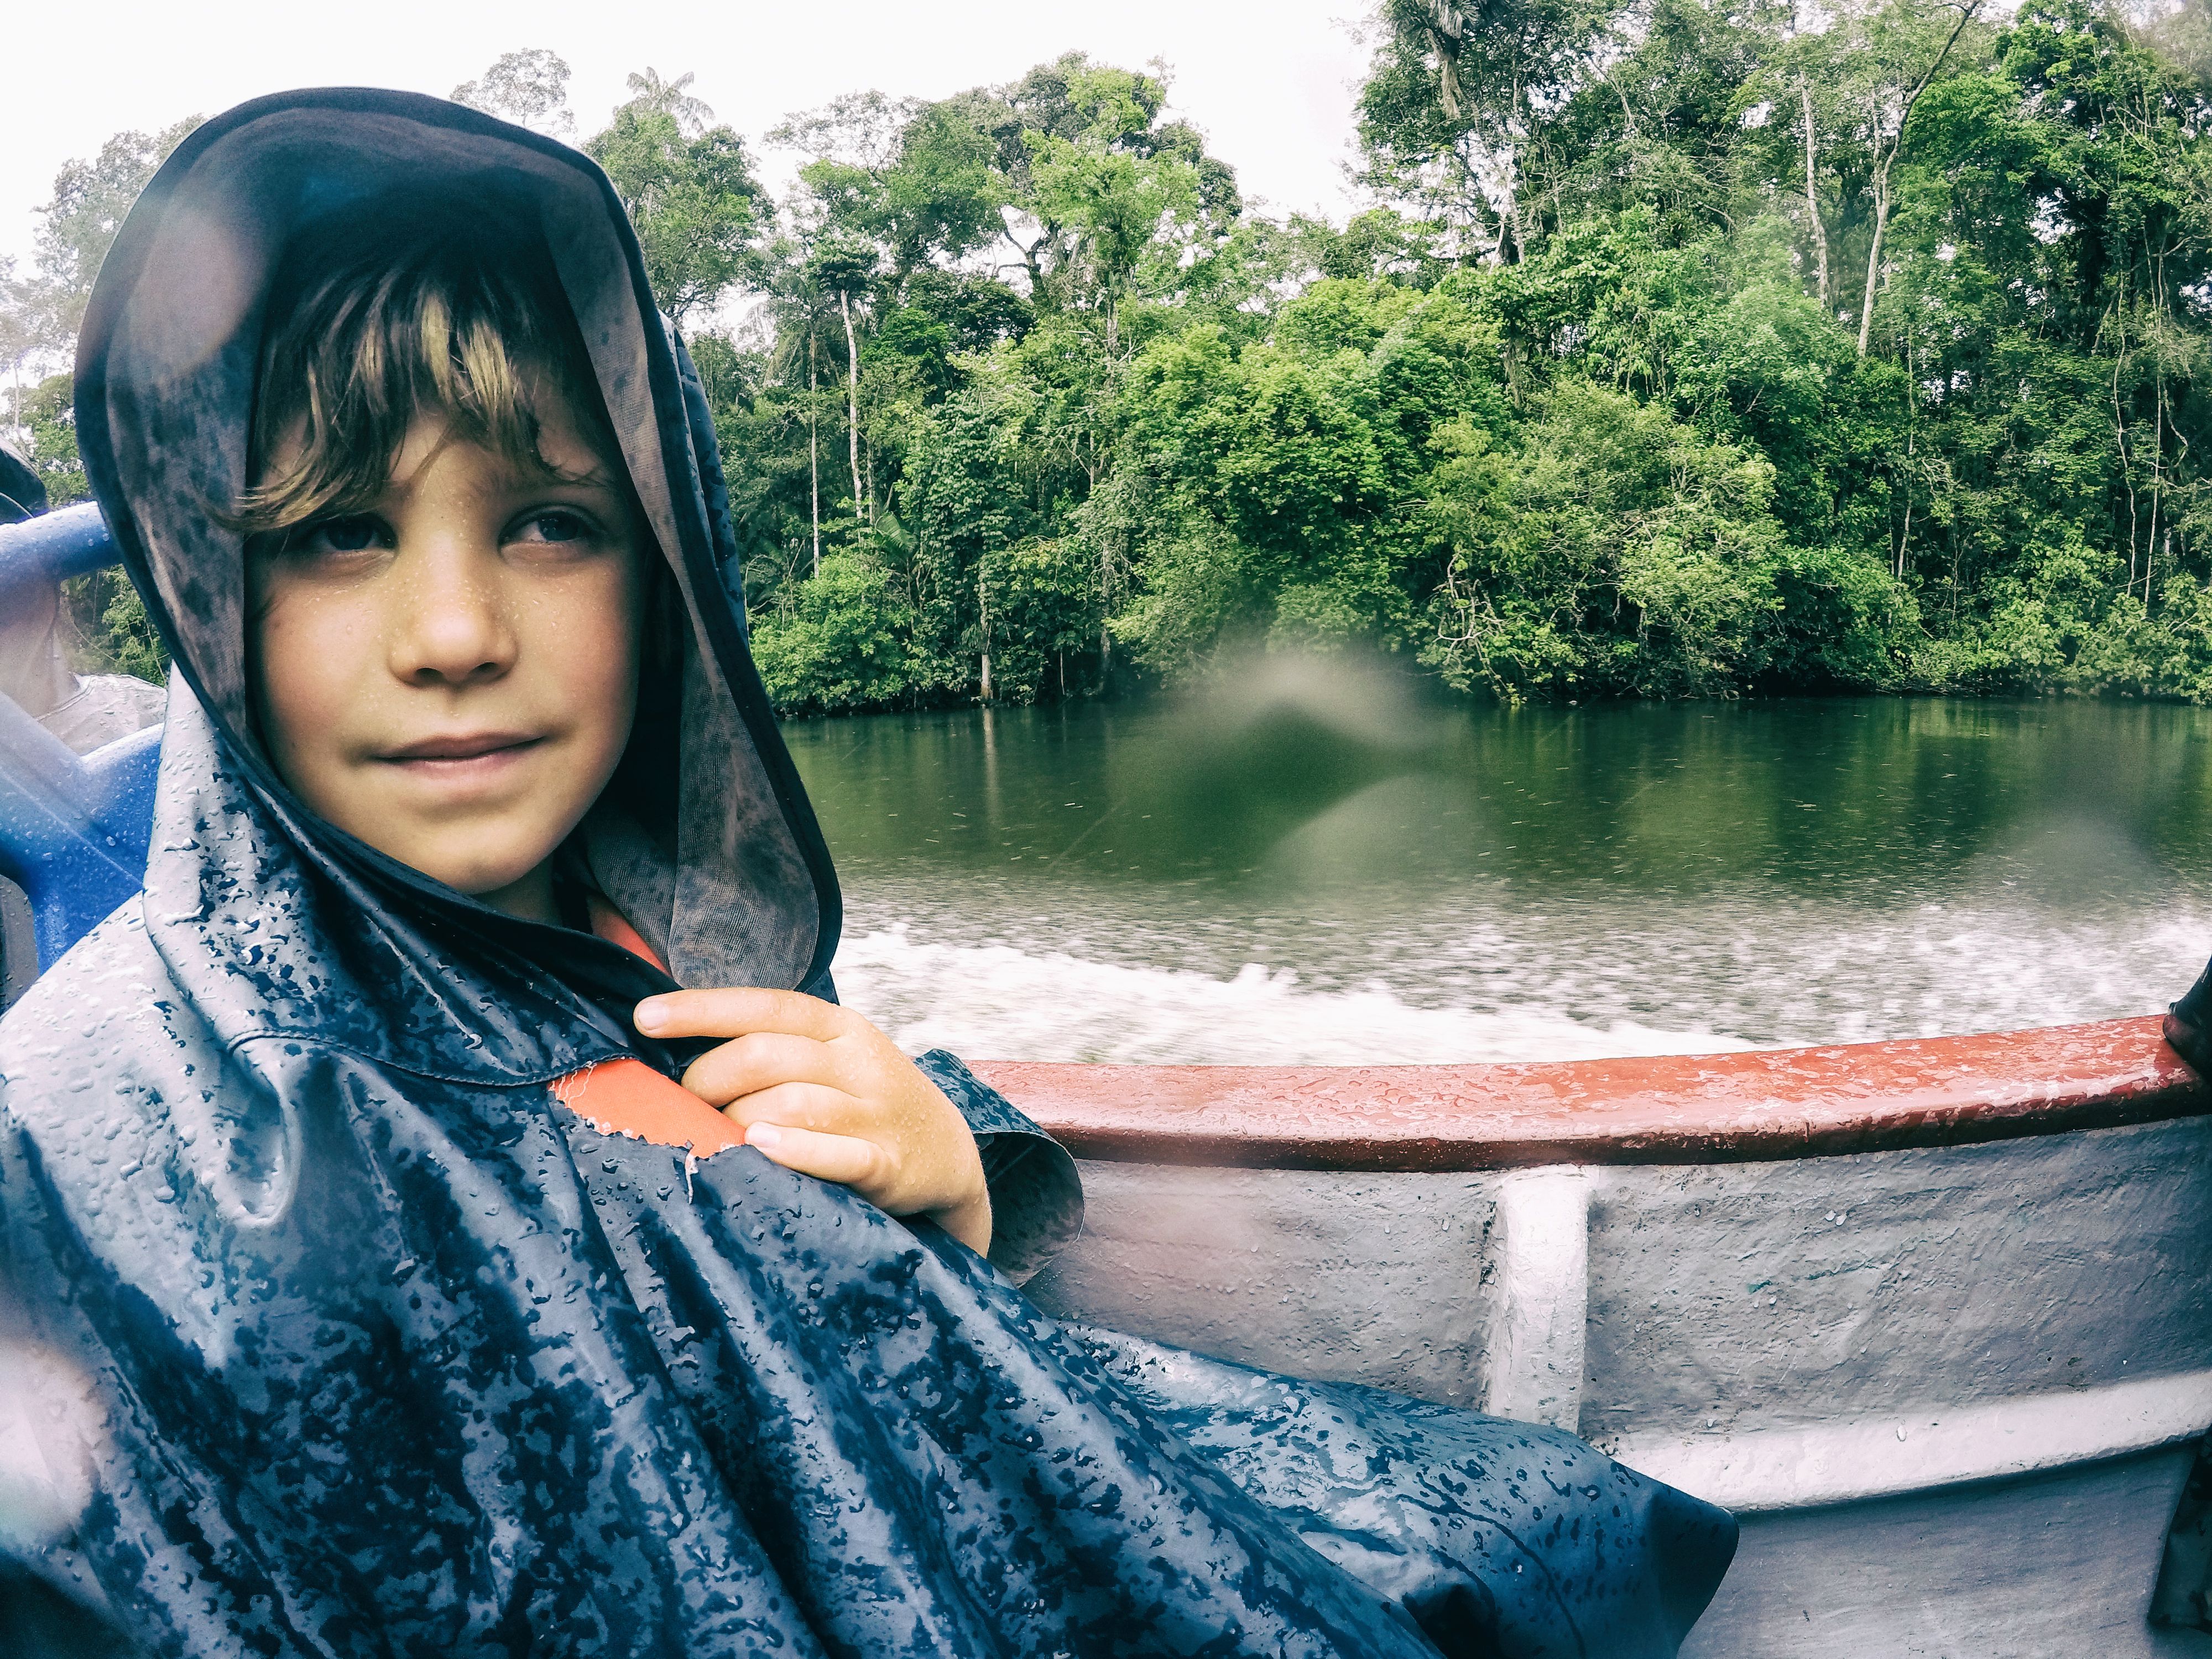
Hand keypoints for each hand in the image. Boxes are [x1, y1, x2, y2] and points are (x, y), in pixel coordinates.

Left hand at [633, 989, 990, 1255]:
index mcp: (839, 1027)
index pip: (765, 1006)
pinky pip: (840, 1154)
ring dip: (738, 1118)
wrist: (949, 1154)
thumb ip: (775, 1050)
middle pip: (766, 1056)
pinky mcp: (888, 1163)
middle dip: (707, 1080)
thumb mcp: (834, 1059)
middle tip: (682, 1108)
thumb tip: (679, 1051)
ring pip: (794, 1103)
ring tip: (711, 1136)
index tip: (644, 1017)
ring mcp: (876, 1112)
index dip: (702, 1009)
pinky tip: (761, 1148)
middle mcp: (859, 1060)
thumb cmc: (865, 1104)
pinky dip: (798, 1151)